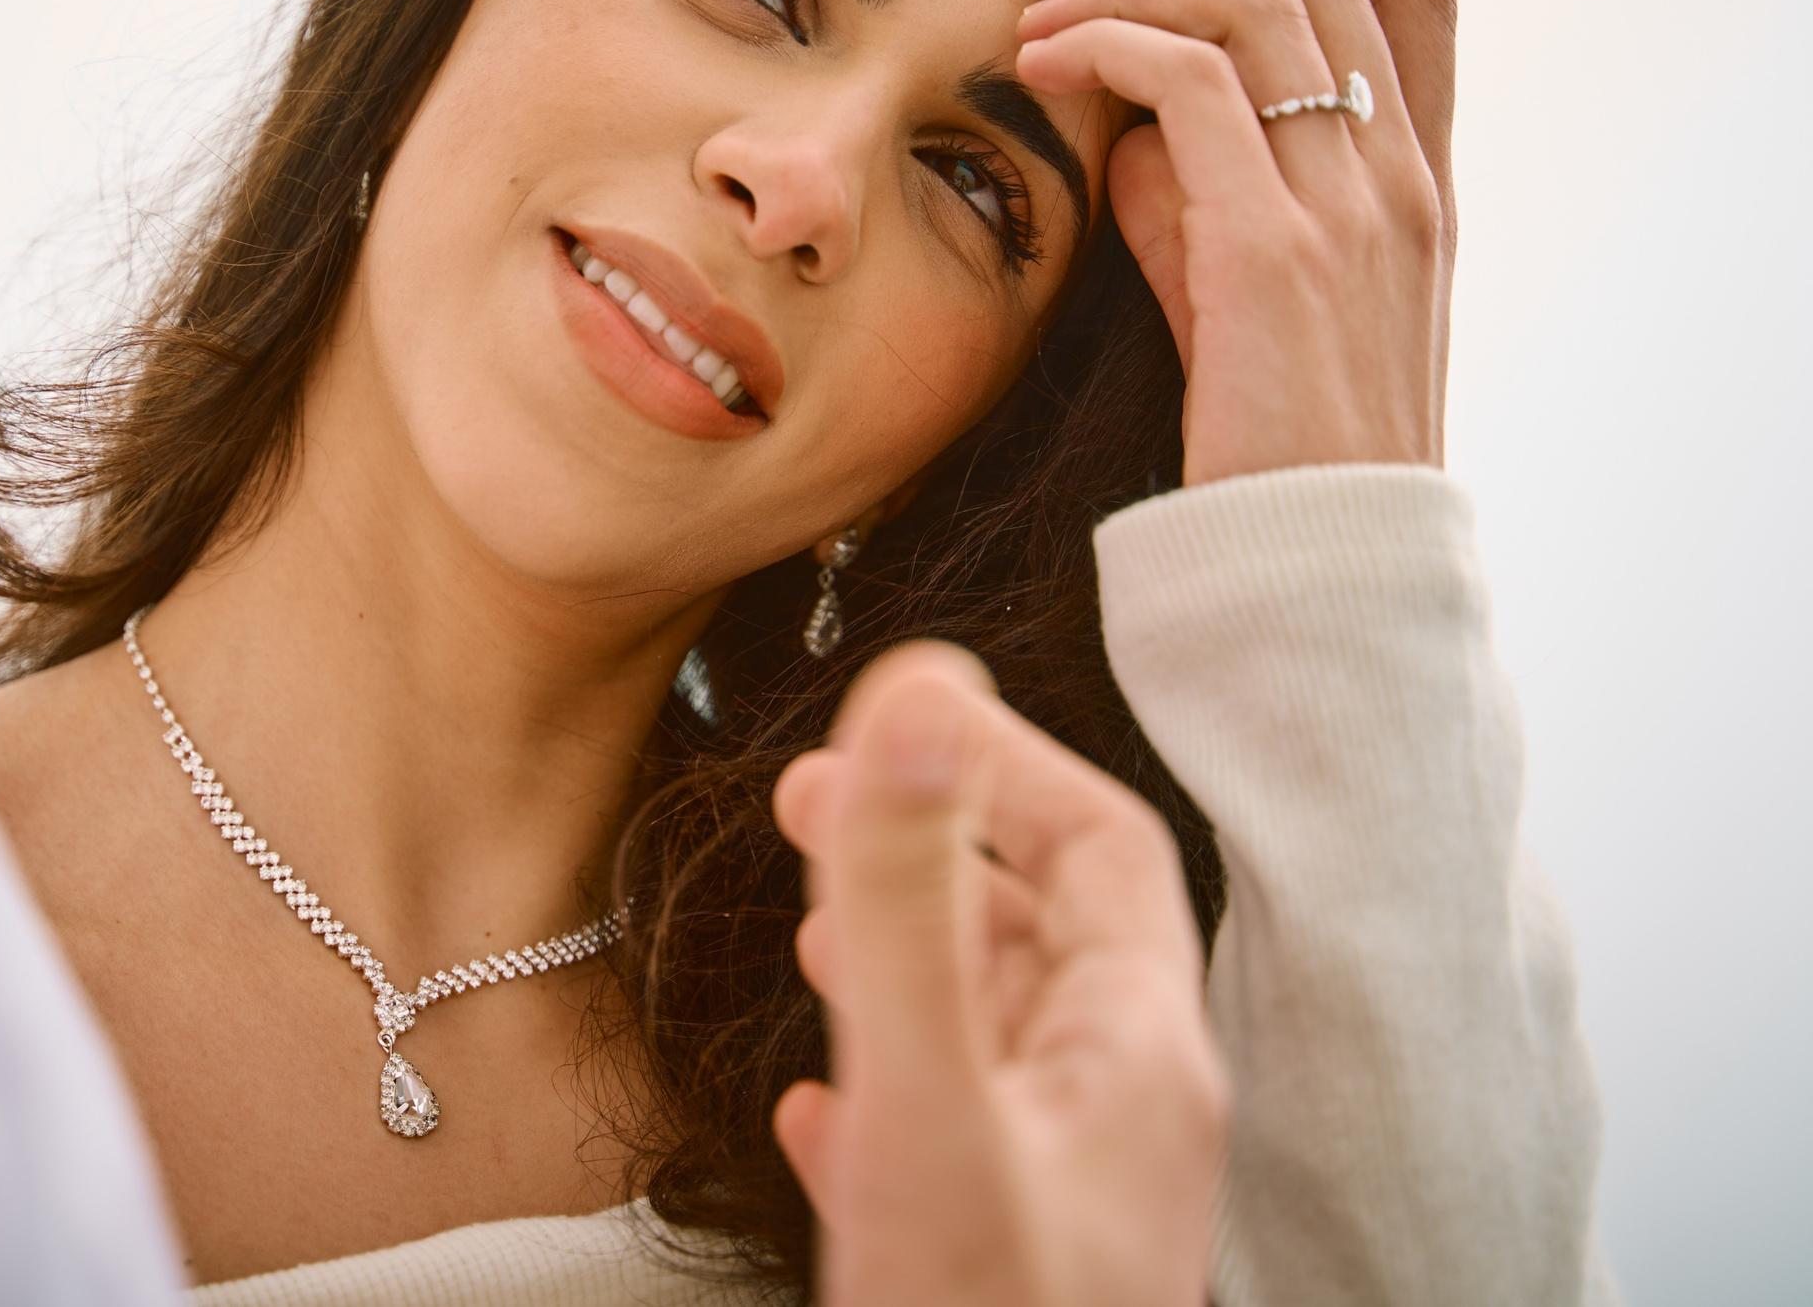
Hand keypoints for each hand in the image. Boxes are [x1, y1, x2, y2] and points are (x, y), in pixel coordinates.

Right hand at [771, 644, 1225, 1306]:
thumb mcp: (931, 1102)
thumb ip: (915, 904)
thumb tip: (917, 700)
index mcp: (1138, 1056)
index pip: (1099, 851)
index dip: (1000, 769)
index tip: (892, 725)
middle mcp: (1122, 1119)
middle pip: (1045, 937)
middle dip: (932, 852)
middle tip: (811, 804)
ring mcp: (1068, 1203)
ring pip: (1000, 1041)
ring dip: (913, 963)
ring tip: (816, 927)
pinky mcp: (1004, 1275)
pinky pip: (958, 1147)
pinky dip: (889, 1092)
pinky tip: (822, 1111)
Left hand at [1015, 0, 1457, 484]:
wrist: (1310, 572)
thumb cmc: (1264, 449)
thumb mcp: (1237, 300)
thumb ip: (1196, 198)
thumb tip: (1122, 119)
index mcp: (1416, 185)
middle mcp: (1403, 180)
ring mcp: (1352, 210)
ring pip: (1259, 4)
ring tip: (1039, 1)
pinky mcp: (1273, 252)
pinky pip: (1194, 84)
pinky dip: (1112, 43)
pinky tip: (1047, 61)